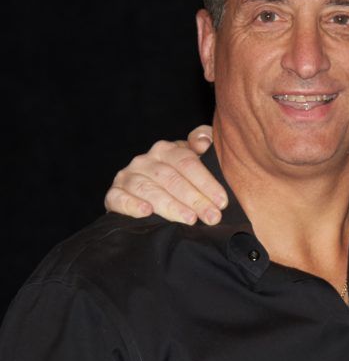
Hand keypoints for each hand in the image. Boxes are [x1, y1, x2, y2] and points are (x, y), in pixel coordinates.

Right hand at [104, 126, 226, 224]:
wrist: (157, 199)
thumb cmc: (186, 179)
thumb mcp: (200, 160)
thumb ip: (205, 141)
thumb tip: (202, 142)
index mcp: (168, 150)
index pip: (187, 162)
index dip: (206, 182)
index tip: (222, 201)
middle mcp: (146, 161)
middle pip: (171, 178)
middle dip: (194, 199)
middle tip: (212, 216)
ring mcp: (128, 177)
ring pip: (148, 189)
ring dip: (170, 205)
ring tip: (189, 219)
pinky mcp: (114, 194)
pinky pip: (119, 198)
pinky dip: (131, 205)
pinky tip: (146, 212)